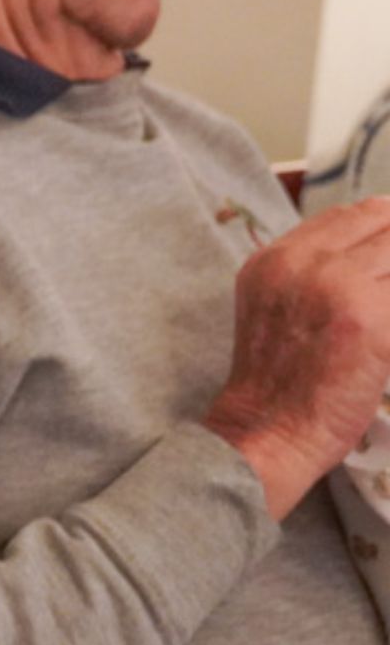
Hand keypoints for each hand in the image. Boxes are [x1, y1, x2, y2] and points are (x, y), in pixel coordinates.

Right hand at [204, 196, 389, 517]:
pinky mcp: (374, 321)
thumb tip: (376, 253)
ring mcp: (341, 287)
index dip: (385, 224)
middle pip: (386, 226)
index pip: (352, 213)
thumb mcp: (273, 305)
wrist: (266, 431)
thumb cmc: (274, 379)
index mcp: (277, 256)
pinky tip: (388, 338)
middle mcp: (305, 263)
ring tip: (383, 316)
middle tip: (386, 295)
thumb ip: (313, 271)